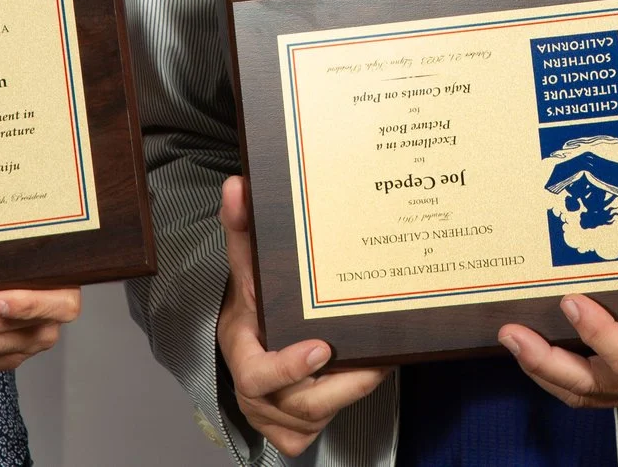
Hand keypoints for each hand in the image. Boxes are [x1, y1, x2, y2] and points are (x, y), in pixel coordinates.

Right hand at [216, 175, 386, 455]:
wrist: (248, 340)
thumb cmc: (253, 303)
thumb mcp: (247, 267)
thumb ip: (243, 228)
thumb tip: (238, 185)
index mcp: (241, 351)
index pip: (257, 373)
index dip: (288, 368)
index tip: (322, 348)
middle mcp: (252, 392)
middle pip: (296, 404)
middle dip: (339, 386)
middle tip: (374, 362)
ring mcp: (270, 415)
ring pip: (314, 420)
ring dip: (349, 394)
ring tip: (379, 363)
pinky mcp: (288, 431)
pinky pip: (315, 433)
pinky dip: (340, 411)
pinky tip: (361, 380)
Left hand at [499, 205, 617, 413]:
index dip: (601, 334)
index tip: (573, 301)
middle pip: (592, 383)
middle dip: (548, 360)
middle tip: (514, 331)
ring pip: (580, 392)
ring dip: (540, 369)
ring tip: (510, 337)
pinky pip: (581, 394)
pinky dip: (551, 377)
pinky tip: (529, 352)